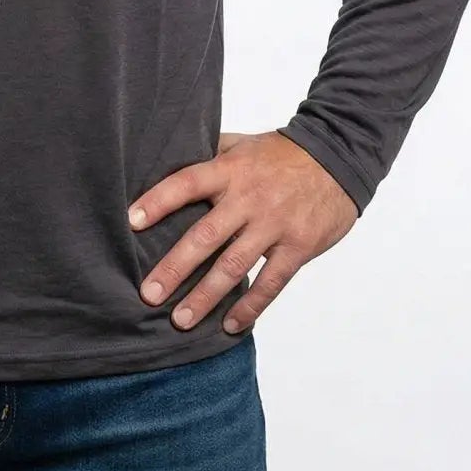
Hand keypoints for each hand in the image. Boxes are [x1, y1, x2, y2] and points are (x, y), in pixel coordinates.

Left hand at [127, 129, 358, 334]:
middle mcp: (249, 198)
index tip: (131, 222)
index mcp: (230, 170)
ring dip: (206, 296)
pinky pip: (270, 283)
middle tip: (149, 294)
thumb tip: (167, 157)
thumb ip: (209, 154)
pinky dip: (250, 307)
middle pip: (205, 236)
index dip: (158, 201)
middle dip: (175, 267)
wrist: (338, 158)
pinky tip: (229, 326)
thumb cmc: (281, 154)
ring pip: (234, 266)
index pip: (186, 183)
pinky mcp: (298, 247)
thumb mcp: (242, 144)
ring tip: (180, 320)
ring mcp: (274, 225)